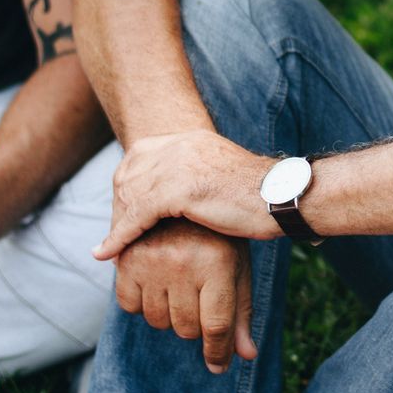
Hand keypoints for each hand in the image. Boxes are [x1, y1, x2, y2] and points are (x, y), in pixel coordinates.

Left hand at [94, 128, 271, 258]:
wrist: (285, 197)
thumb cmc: (261, 196)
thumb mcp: (219, 174)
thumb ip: (195, 175)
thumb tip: (177, 197)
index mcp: (190, 139)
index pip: (140, 156)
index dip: (126, 186)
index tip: (121, 213)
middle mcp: (181, 145)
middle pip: (130, 175)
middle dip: (118, 208)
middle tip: (112, 237)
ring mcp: (180, 164)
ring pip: (130, 195)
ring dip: (116, 224)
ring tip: (108, 249)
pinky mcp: (181, 189)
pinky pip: (138, 214)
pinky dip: (119, 236)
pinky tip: (107, 253)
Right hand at [115, 220, 256, 371]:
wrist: (182, 193)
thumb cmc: (217, 237)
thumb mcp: (236, 267)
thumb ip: (241, 311)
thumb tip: (246, 356)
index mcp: (217, 263)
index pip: (216, 325)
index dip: (218, 352)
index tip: (218, 366)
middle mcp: (184, 262)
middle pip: (186, 329)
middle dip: (195, 326)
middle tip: (199, 302)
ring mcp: (152, 261)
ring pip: (157, 321)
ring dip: (169, 315)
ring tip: (178, 288)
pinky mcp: (127, 260)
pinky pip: (130, 306)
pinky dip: (142, 303)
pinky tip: (155, 284)